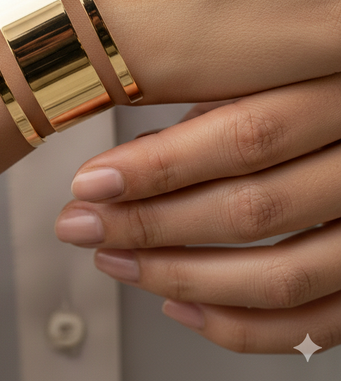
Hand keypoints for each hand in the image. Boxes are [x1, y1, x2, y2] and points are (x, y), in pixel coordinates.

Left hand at [55, 74, 340, 353]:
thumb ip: (222, 108)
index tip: (93, 181)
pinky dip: (238, 327)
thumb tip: (138, 161)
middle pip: (253, 210)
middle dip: (150, 225)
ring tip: (117, 261)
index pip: (245, 136)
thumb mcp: (279, 73)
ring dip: (181, 278)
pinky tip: (180, 306)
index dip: (159, 166)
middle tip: (84, 224)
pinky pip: (312, 328)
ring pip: (281, 279)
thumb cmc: (318, 88)